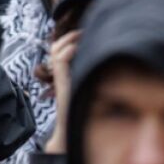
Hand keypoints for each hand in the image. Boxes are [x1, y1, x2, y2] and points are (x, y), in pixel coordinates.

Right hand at [44, 30, 80, 154]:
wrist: (72, 132)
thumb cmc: (83, 114)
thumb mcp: (88, 89)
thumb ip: (90, 77)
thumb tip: (108, 64)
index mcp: (64, 75)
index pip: (60, 50)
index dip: (69, 39)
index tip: (85, 33)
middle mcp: (59, 75)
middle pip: (55, 48)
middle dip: (68, 36)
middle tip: (82, 31)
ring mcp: (59, 78)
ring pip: (55, 50)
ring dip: (68, 40)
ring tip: (80, 36)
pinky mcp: (61, 82)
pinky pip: (60, 60)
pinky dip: (68, 50)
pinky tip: (79, 48)